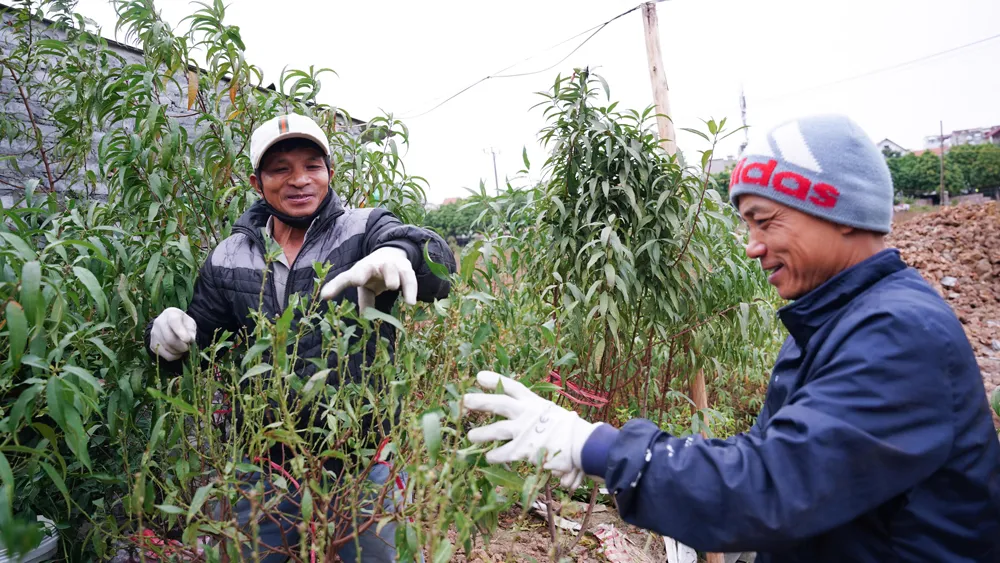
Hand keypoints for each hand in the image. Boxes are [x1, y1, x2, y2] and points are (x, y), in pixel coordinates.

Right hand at [150, 307, 196, 360]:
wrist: (169, 327)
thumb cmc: (182, 324)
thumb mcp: (189, 323)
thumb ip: (191, 331)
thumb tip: (189, 340)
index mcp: (170, 313)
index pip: (174, 321)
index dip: (181, 332)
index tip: (188, 340)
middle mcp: (159, 322)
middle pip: (169, 338)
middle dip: (181, 346)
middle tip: (187, 347)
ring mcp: (154, 333)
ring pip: (167, 347)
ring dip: (178, 351)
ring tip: (183, 349)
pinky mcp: (152, 344)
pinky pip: (163, 354)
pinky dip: (173, 356)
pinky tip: (177, 353)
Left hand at [319, 247, 416, 311]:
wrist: (393, 254)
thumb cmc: (374, 275)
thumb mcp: (367, 286)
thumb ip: (365, 301)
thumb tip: (363, 320)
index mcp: (360, 270)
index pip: (345, 278)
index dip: (336, 286)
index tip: (326, 296)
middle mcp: (373, 266)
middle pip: (366, 267)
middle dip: (361, 272)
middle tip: (358, 280)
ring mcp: (390, 265)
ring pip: (390, 269)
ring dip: (391, 275)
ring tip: (392, 286)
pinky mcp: (406, 268)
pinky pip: (409, 278)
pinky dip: (410, 289)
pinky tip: (410, 302)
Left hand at [462, 371, 599, 488]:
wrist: (584, 445)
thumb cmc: (574, 432)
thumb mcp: (556, 420)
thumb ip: (544, 426)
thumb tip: (538, 421)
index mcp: (536, 403)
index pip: (514, 387)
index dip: (495, 380)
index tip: (479, 376)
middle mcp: (527, 413)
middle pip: (499, 403)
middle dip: (481, 401)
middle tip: (464, 400)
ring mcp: (523, 431)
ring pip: (496, 430)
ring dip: (482, 433)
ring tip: (470, 435)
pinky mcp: (523, 449)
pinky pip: (504, 453)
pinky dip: (495, 455)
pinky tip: (489, 457)